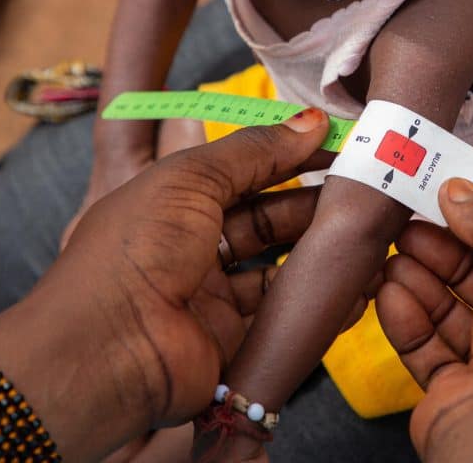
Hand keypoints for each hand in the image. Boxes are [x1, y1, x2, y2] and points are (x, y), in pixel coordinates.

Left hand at [0, 110, 330, 461]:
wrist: (106, 352)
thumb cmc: (137, 250)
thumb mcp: (190, 179)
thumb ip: (253, 150)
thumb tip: (310, 120)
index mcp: (174, 202)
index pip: (243, 171)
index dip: (288, 157)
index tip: (338, 145)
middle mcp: (193, 247)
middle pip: (266, 219)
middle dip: (312, 203)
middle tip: (363, 189)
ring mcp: (212, 296)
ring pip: (278, 265)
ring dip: (318, 249)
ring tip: (366, 230)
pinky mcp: (233, 340)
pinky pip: (281, 312)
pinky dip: (316, 296)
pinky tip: (353, 278)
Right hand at [377, 179, 472, 462]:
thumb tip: (456, 189)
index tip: (454, 202)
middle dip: (448, 251)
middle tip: (410, 223)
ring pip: (457, 316)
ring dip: (424, 280)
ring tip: (395, 252)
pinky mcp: (461, 395)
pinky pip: (432, 349)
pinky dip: (410, 318)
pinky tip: (391, 290)